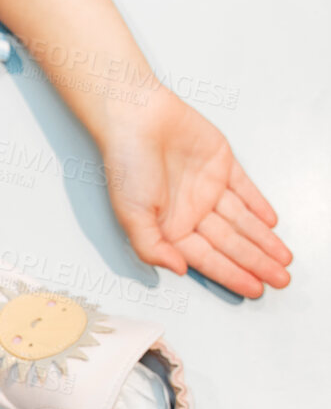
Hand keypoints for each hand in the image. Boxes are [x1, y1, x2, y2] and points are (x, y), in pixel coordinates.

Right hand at [98, 91, 291, 298]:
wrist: (136, 118)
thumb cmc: (125, 166)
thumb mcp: (131, 216)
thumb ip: (152, 248)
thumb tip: (179, 270)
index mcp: (168, 229)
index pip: (207, 259)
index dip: (232, 275)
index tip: (254, 290)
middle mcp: (189, 213)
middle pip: (231, 244)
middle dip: (256, 263)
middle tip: (281, 280)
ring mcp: (207, 189)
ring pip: (242, 222)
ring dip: (263, 240)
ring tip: (283, 259)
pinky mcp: (220, 165)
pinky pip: (245, 190)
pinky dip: (259, 205)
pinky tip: (271, 223)